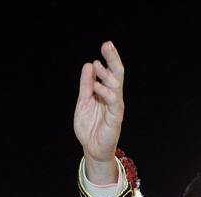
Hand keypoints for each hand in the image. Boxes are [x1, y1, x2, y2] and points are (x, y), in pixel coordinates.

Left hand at [73, 41, 124, 179]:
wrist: (91, 148)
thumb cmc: (89, 127)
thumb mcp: (84, 102)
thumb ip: (86, 86)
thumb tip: (89, 65)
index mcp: (106, 92)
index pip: (111, 71)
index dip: (109, 58)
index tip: (106, 45)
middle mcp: (113, 97)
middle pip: (117, 74)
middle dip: (113, 59)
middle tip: (108, 45)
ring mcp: (115, 106)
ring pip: (116, 85)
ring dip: (107, 74)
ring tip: (98, 64)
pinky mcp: (116, 117)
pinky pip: (114, 102)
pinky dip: (106, 92)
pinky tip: (97, 86)